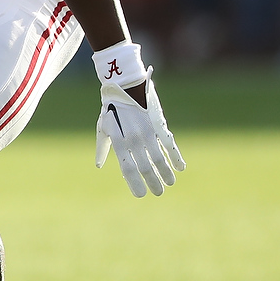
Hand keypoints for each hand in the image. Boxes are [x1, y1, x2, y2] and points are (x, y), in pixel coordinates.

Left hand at [97, 81, 184, 197]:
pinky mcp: (157, 124)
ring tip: (170, 183)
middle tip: (158, 193)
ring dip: (166, 172)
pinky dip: (175, 156)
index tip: (141, 195)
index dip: (134, 183)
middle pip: (145, 166)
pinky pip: (169, 144)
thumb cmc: (111, 108)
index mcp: (118, 141)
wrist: (125, 85)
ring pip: (159, 157)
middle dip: (153, 182)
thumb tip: (99, 164)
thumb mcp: (103, 127)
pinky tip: (180, 167)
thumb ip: (102, 147)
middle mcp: (133, 138)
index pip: (127, 168)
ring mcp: (147, 131)